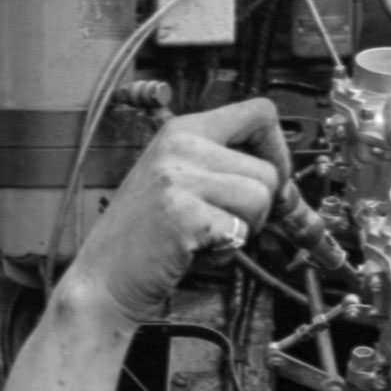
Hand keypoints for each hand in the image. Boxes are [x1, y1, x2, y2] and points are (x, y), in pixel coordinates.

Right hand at [61, 98, 288, 322]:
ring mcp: (177, 178)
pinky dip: (226, 251)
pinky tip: (196, 251)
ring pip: (260, 199)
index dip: (277, 150)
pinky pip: (239, 230)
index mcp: (181, 130)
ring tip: (207, 237)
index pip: (259, 113)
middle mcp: (179, 146)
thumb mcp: (180, 183)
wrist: (103, 277)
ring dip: (244, 229)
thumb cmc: (143, 236)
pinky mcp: (181, 213)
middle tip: (226, 223)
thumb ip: (226, 171)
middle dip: (260, 207)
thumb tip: (287, 183)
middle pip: (267, 170)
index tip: (271, 178)